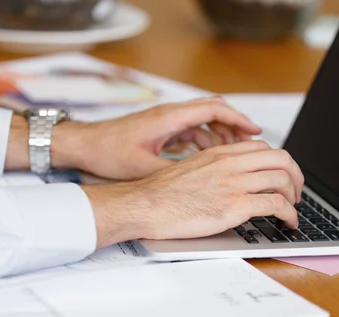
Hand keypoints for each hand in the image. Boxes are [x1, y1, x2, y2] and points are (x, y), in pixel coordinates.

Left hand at [52, 97, 261, 179]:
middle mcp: (170, 114)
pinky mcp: (161, 130)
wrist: (83, 145)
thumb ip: (174, 173)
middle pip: (213, 111)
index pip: (213, 109)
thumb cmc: (107, 152)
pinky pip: (192, 130)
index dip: (237, 120)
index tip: (255, 131)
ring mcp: (166, 121)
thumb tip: (199, 184)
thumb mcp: (143, 168)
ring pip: (203, 121)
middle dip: (235, 126)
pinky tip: (212, 157)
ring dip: (221, 133)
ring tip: (238, 152)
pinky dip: (206, 140)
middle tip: (254, 143)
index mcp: (169, 118)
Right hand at [81, 141, 303, 247]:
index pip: (263, 148)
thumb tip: (227, 183)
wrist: (145, 205)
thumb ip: (214, 171)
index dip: (280, 163)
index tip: (282, 177)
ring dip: (295, 197)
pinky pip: (276, 204)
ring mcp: (234, 183)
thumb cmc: (160, 194)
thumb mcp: (190, 171)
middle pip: (281, 159)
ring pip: (283, 179)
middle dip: (296, 176)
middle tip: (296, 192)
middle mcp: (230, 164)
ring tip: (293, 210)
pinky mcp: (235, 205)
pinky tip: (288, 222)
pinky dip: (290, 214)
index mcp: (219, 154)